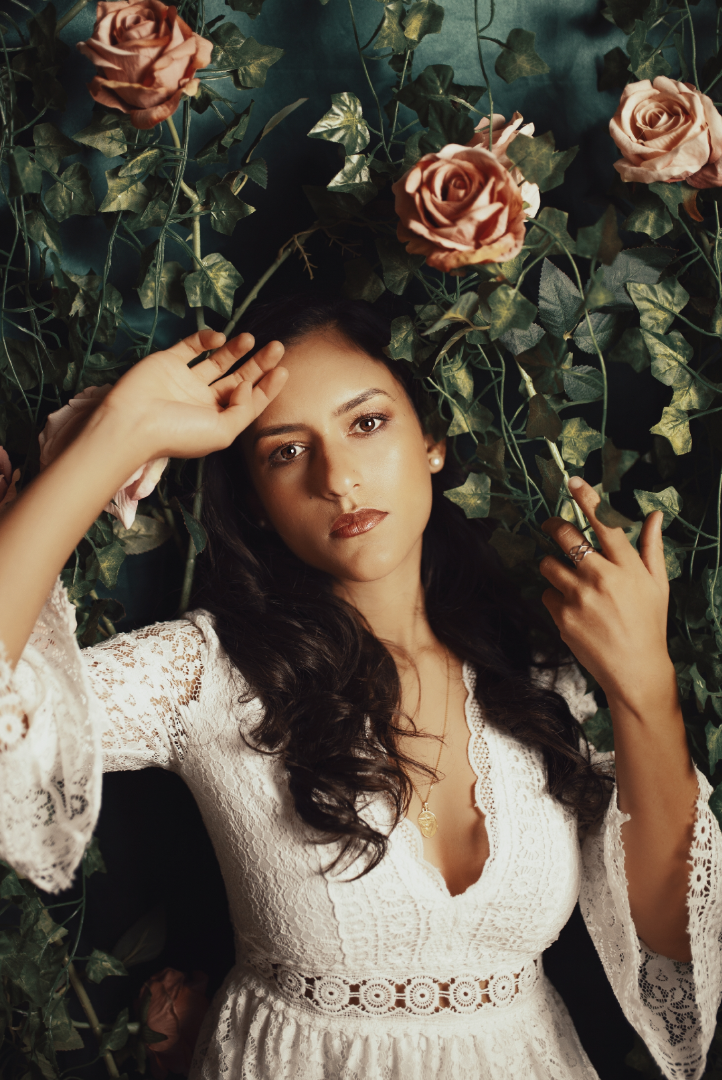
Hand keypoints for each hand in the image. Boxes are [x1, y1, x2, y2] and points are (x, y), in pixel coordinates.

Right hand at [96, 329, 286, 460]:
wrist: (132, 423)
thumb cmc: (177, 434)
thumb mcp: (222, 432)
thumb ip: (243, 410)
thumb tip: (246, 386)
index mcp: (216, 421)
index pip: (247, 401)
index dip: (266, 386)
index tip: (283, 370)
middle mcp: (203, 401)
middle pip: (237, 379)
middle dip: (258, 364)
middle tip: (277, 347)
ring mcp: (185, 380)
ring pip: (218, 361)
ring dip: (237, 350)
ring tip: (252, 339)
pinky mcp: (168, 362)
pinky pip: (191, 346)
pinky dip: (206, 339)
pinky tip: (220, 338)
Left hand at [539, 477, 673, 713]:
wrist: (635, 670)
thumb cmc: (649, 624)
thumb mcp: (657, 585)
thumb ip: (651, 548)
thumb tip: (655, 515)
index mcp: (626, 566)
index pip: (603, 522)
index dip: (586, 498)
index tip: (573, 482)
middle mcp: (601, 577)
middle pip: (565, 535)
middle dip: (554, 526)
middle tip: (552, 526)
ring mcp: (579, 597)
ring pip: (547, 564)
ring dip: (552, 565)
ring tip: (566, 578)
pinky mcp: (562, 617)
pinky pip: (546, 594)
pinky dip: (554, 597)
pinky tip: (571, 609)